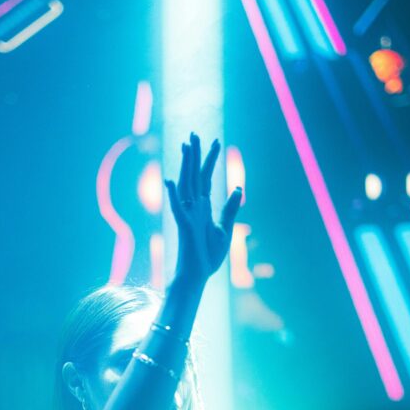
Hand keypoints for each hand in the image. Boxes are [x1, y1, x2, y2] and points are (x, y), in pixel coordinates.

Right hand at [165, 132, 241, 284]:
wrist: (198, 275)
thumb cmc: (209, 256)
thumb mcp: (226, 229)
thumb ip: (230, 209)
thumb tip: (239, 187)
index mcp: (204, 208)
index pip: (207, 178)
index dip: (211, 160)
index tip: (217, 141)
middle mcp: (194, 207)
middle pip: (194, 176)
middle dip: (195, 155)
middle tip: (195, 134)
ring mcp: (188, 216)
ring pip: (185, 185)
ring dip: (185, 166)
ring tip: (185, 146)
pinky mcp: (184, 227)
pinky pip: (177, 209)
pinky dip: (173, 196)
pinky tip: (170, 181)